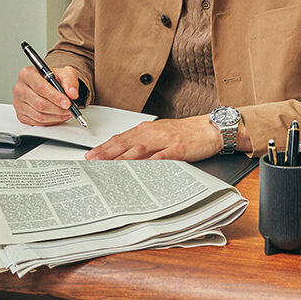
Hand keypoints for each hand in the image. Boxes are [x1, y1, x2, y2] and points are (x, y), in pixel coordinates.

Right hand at [12, 65, 81, 125]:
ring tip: (66, 113)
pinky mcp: (20, 115)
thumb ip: (70, 81)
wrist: (48, 84)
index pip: (40, 87)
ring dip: (56, 116)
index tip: (67, 102)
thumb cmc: (53, 78)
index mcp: (27, 74)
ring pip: (39, 115)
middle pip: (39, 103)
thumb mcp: (64, 73)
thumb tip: (72, 93)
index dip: (55, 97)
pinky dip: (51, 121)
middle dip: (58, 109)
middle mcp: (20, 88)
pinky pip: (37, 123)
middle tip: (70, 109)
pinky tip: (58, 116)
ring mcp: (18, 103)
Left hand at [85, 116, 221, 161]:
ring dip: (122, 159)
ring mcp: (164, 140)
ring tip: (108, 169)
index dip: (104, 147)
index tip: (91, 156)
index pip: (120, 138)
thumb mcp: (160, 134)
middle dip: (106, 154)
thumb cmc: (185, 134)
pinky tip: (139, 171)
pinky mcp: (177, 149)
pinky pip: (160, 158)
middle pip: (125, 143)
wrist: (209, 129)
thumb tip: (124, 154)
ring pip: (138, 150)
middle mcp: (152, 133)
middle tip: (93, 163)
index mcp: (146, 129)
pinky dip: (148, 164)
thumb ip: (142, 143)